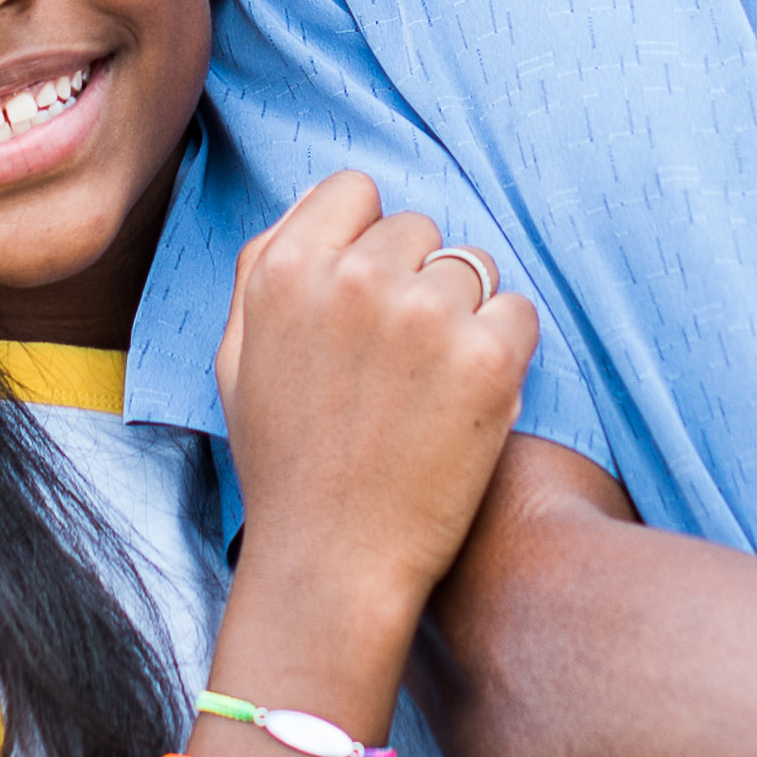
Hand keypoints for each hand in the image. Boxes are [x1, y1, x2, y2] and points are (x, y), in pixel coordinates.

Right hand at [214, 173, 535, 628]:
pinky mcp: (488, 358)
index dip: (366, 239)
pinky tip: (468, 403)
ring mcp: (426, 315)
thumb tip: (319, 203)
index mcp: (286, 271)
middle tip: (398, 361)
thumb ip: (265, 269)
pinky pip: (518, 313)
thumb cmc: (288, 465)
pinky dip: (504, 353)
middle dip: (416, 280)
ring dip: (463, 314)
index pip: (355, 190)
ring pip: (473, 266)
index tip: (368, 296)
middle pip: (419, 228)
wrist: (335, 566)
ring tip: (430, 387)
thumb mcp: (238, 358)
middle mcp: (356, 280)